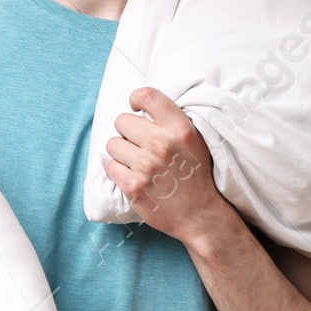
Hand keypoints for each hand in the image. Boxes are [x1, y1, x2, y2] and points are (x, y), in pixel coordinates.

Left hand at [102, 87, 234, 248]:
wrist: (200, 215)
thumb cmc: (195, 175)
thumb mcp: (194, 141)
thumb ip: (171, 122)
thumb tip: (142, 108)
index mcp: (180, 128)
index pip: (146, 95)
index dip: (136, 99)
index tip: (136, 109)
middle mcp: (162, 144)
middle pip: (122, 120)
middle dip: (127, 132)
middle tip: (139, 145)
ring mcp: (146, 166)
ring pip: (112, 144)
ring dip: (121, 153)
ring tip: (137, 163)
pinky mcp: (133, 186)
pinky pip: (110, 166)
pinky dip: (118, 171)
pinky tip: (133, 177)